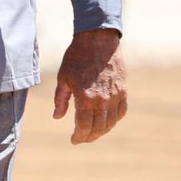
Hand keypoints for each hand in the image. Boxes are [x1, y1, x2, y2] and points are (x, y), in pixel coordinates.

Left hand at [54, 28, 127, 143]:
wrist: (98, 40)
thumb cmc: (76, 57)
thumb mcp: (63, 78)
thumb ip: (61, 100)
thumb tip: (57, 117)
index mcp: (85, 97)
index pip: (84, 126)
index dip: (79, 136)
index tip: (74, 140)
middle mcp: (102, 100)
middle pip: (98, 128)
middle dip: (89, 136)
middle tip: (82, 138)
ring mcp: (115, 96)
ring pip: (111, 122)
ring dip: (102, 130)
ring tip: (93, 132)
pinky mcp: (123, 90)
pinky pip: (121, 111)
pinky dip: (114, 120)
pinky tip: (107, 121)